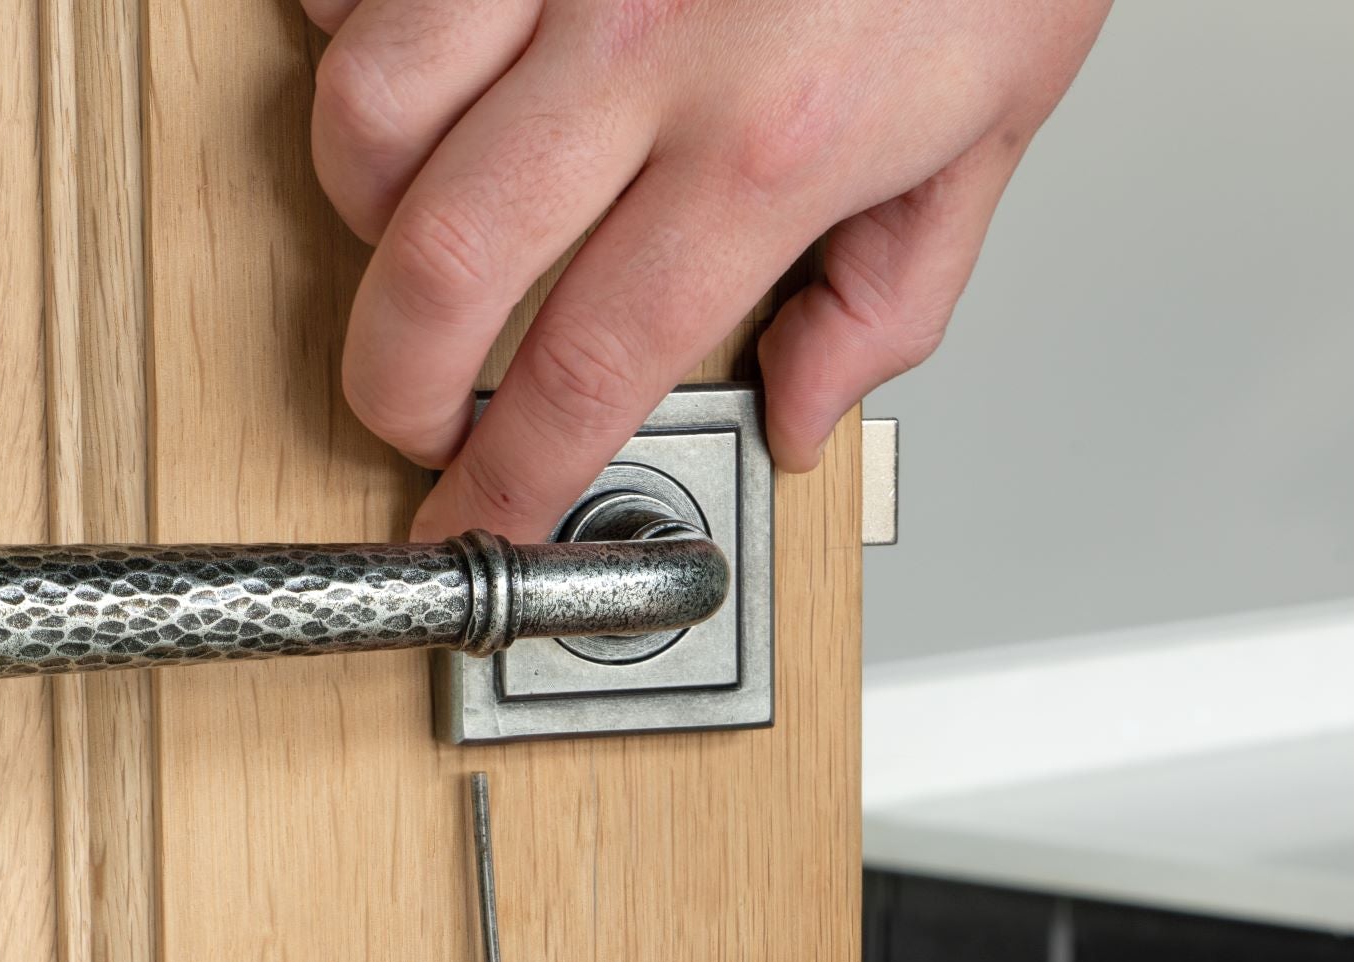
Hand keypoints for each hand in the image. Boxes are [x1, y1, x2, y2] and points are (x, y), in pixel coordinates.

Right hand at [302, 0, 1109, 538]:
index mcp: (769, 143)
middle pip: (435, 268)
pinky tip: (416, 66)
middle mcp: (645, 48)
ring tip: (417, 227)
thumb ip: (893, 287)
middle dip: (394, 381)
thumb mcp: (998, 113)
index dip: (512, 476)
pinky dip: (354, 35)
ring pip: (364, 115)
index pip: (589, 366)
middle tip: (414, 410)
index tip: (483, 521)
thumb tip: (804, 409)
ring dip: (365, 204)